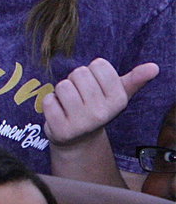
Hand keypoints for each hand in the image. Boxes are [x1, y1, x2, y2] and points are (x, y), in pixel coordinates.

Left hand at [44, 58, 158, 145]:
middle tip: (80, 96)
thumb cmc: (96, 108)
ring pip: (62, 85)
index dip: (92, 71)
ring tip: (69, 104)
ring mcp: (81, 123)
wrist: (78, 139)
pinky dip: (50, 103)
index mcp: (118, 100)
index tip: (95, 86)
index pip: (99, 64)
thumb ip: (134, 80)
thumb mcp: (116, 95)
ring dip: (62, 91)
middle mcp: (101, 113)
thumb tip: (154, 67)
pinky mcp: (61, 129)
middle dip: (76, 80)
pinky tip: (59, 113)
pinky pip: (48, 100)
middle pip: (79, 73)